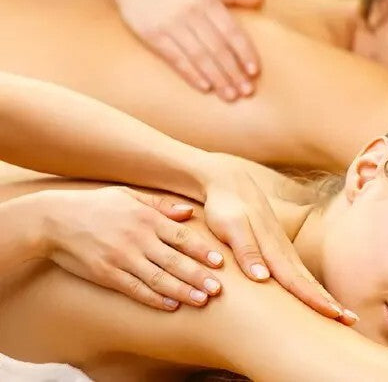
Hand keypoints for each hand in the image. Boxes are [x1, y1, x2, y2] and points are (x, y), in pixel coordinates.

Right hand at [39, 187, 223, 310]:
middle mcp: (137, 238)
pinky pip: (134, 288)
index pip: (181, 236)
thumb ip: (161, 204)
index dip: (202, 250)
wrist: (54, 219)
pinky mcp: (106, 274)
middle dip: (198, 275)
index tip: (219, 261)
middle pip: (174, 260)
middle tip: (218, 289)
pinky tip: (170, 305)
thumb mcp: (129, 195)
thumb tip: (190, 212)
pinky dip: (153, 298)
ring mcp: (121, 257)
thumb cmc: (96, 205)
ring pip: (158, 278)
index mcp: (146, 218)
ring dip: (182, 291)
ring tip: (201, 300)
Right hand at [114, 0, 262, 100]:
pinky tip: (205, 88)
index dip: (245, 53)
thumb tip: (260, 0)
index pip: (232, 31)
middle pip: (218, 48)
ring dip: (217, 78)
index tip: (255, 72)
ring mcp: (171, 24)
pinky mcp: (153, 35)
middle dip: (234, 72)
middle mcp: (191, 11)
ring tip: (230, 96)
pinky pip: (176, 58)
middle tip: (247, 91)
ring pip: (199, 56)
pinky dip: (191, 74)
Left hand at [201, 155, 356, 324]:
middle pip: (308, 281)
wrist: (228, 181)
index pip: (296, 280)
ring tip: (342, 314)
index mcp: (272, 248)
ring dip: (323, 296)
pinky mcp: (276, 247)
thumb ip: (246, 250)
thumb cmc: (225, 205)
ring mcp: (281, 248)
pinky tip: (316, 296)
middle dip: (329, 302)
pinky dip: (310, 286)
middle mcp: (281, 250)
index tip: (333, 314)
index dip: (314, 299)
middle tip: (351, 321)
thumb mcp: (230, 226)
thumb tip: (261, 278)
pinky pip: (297, 272)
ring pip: (305, 277)